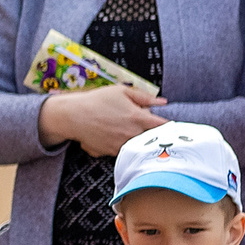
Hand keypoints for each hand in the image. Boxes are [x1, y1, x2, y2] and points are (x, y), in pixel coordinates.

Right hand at [36, 84, 165, 154]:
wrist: (72, 116)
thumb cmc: (97, 100)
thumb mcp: (122, 91)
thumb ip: (145, 97)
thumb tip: (163, 101)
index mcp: (138, 118)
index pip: (163, 126)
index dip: (170, 127)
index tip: (173, 127)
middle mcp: (132, 134)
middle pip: (154, 140)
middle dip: (156, 135)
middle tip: (153, 130)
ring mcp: (122, 145)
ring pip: (139, 147)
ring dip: (141, 142)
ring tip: (133, 133)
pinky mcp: (111, 152)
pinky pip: (124, 151)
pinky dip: (125, 146)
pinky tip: (117, 136)